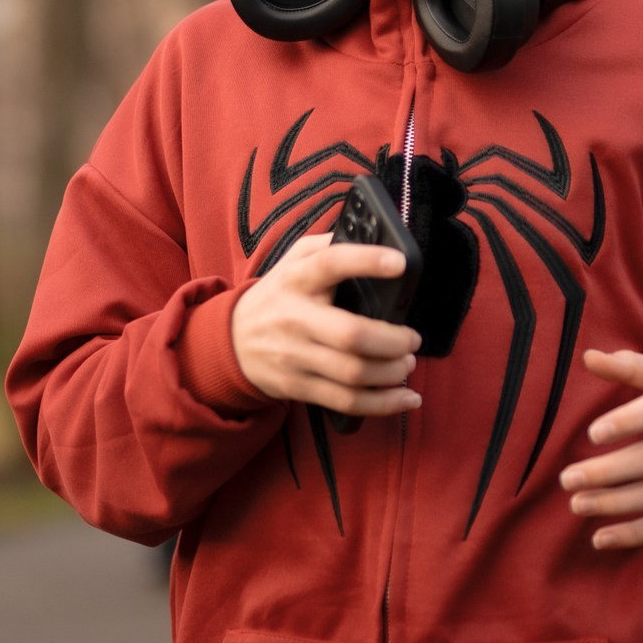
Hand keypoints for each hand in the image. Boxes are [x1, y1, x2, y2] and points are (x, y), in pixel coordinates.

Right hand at [230, 232, 421, 418]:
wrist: (230, 342)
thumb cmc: (277, 297)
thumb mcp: (292, 261)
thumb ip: (326, 247)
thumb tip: (372, 238)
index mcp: (297, 280)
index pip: (330, 264)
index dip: (366, 261)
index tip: (399, 263)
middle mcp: (295, 319)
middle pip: (351, 335)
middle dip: (393, 341)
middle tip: (412, 339)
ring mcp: (295, 357)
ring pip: (353, 373)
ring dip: (392, 372)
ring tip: (407, 363)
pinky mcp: (299, 387)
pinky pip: (345, 401)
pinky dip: (383, 403)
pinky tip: (406, 397)